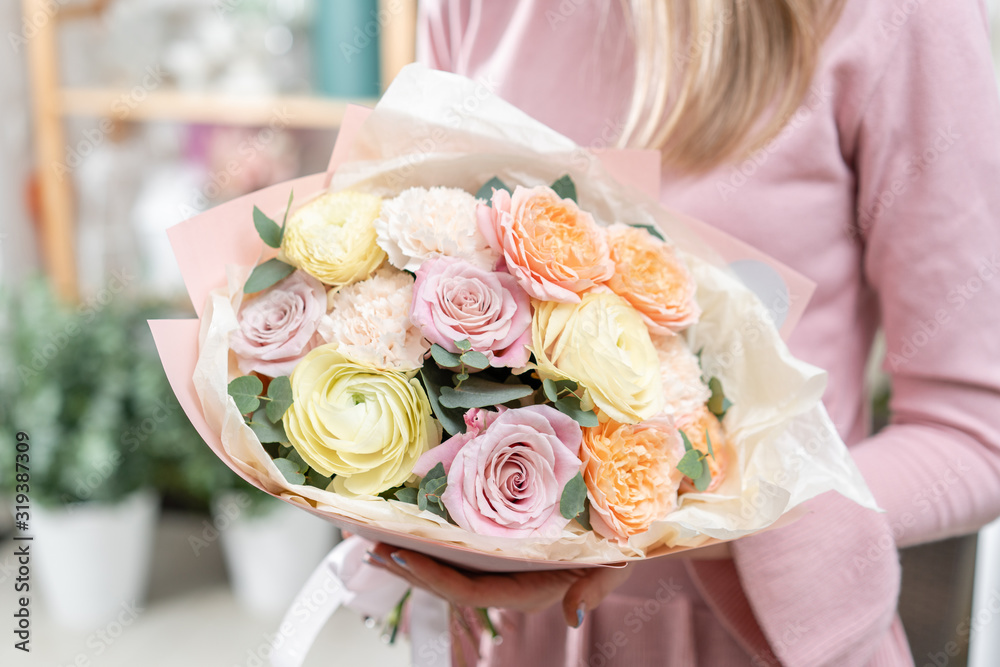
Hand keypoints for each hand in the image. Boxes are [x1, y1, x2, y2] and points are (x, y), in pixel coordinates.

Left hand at [365, 543, 632, 626]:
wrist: (628, 524)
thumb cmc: (622, 541)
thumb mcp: (617, 563)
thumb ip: (597, 588)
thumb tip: (573, 615)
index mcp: (527, 590)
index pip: (469, 590)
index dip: (433, 576)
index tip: (400, 555)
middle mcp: (506, 583)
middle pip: (446, 583)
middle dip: (406, 567)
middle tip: (367, 546)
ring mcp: (500, 567)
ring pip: (444, 568)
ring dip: (407, 556)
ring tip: (368, 540)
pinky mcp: (497, 549)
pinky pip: (454, 550)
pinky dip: (425, 540)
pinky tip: (400, 528)